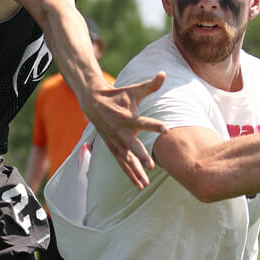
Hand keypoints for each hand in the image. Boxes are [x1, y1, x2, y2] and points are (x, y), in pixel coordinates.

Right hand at [84, 72, 167, 189]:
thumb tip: (163, 73)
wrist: (93, 102)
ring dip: (135, 171)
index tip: (166, 129)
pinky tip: (139, 185)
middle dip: (140, 156)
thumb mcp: (134, 89)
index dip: (154, 125)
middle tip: (150, 165)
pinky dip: (129, 174)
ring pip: (125, 159)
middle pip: (132, 146)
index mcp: (127, 117)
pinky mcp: (113, 147)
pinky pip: (122, 163)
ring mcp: (115, 141)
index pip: (143, 121)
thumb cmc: (118, 95)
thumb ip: (150, 85)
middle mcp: (120, 131)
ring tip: (145, 184)